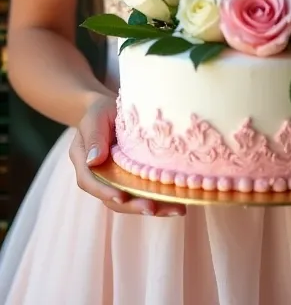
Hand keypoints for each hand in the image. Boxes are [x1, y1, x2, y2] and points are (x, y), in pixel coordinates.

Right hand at [69, 93, 185, 217]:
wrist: (110, 109)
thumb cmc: (100, 111)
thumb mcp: (95, 118)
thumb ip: (94, 137)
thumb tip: (93, 161)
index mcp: (84, 163)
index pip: (90, 182)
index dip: (105, 192)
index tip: (121, 197)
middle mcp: (100, 177)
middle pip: (112, 199)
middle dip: (133, 206)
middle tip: (152, 208)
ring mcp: (117, 180)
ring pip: (131, 200)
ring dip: (153, 207)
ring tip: (176, 209)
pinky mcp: (132, 179)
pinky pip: (144, 192)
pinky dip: (160, 198)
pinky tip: (179, 201)